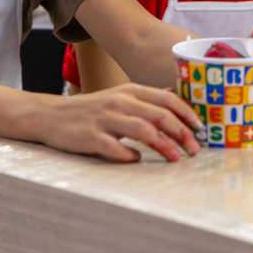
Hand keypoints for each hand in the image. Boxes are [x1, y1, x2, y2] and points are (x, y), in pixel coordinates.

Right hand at [32, 85, 203, 162]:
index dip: (187, 114)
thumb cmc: (90, 110)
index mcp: (129, 91)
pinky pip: (117, 148)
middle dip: (183, 134)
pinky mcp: (91, 136)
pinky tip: (135, 161)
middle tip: (194, 150)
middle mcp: (120, 102)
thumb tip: (175, 99)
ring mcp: (105, 119)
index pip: (167, 100)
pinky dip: (130, 156)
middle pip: (160, 116)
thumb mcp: (118, 98)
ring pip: (144, 131)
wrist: (51, 115)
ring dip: (164, 146)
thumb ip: (144, 100)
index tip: (201, 129)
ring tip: (174, 158)